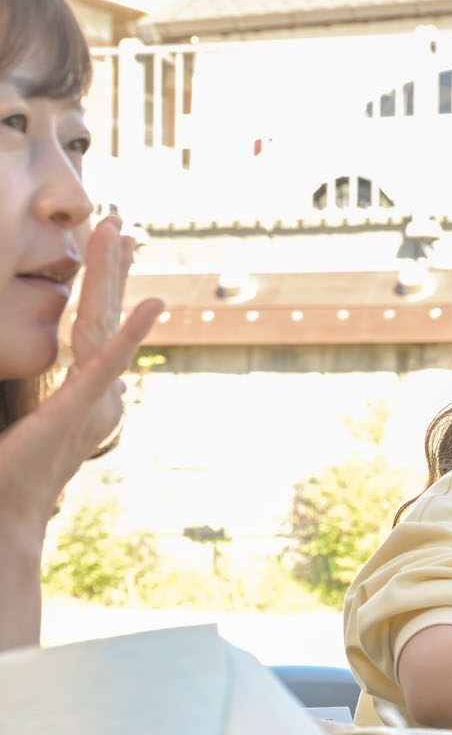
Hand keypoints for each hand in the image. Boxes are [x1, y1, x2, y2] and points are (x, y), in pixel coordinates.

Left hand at [0, 217, 162, 541]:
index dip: (104, 283)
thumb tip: (50, 367)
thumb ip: (39, 396)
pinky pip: (108, 363)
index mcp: (83, 389)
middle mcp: (98, 389)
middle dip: (112, 265)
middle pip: (105, 314)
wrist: (8, 514)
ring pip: (105, 324)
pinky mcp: (80, 407)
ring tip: (124, 236)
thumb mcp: (24, 424)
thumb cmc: (10, 475)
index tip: (112, 245)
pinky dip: (132, 333)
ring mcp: (93, 397)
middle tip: (119, 220)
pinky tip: (153, 304)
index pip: (94, 324)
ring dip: (115, 277)